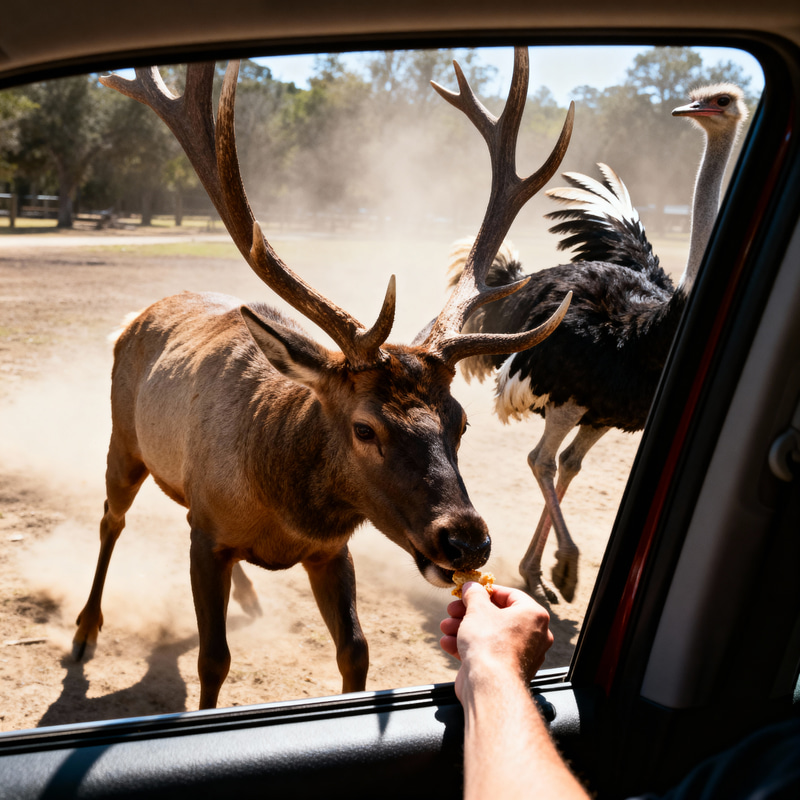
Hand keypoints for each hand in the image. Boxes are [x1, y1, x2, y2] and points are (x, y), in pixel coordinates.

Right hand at [440, 582, 552, 699]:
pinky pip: (487, 652)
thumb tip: (471, 586)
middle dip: (469, 612)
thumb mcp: (477, 608)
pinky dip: (468, 647)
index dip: (485, 591)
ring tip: (446, 627)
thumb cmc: (490, 644)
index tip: (469, 591)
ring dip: (464, 629)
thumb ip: (474, 593)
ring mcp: (520, 655)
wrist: (490, 687)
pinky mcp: (506, 671)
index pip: (509, 595)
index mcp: (533, 615)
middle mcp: (532, 635)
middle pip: (496, 615)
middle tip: (453, 609)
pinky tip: (448, 643)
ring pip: (489, 634)